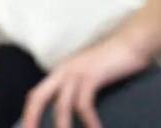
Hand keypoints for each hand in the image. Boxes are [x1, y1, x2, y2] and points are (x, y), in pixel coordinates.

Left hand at [21, 32, 151, 127]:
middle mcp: (63, 71)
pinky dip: (89, 121)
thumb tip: (74, 109)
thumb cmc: (113, 61)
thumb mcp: (89, 74)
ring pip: (61, 105)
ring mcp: (77, 72)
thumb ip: (78, 88)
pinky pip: (84, 104)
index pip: (37, 94)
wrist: (132, 41)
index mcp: (60, 72)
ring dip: (62, 126)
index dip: (29, 113)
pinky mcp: (92, 75)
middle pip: (38, 97)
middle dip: (31, 118)